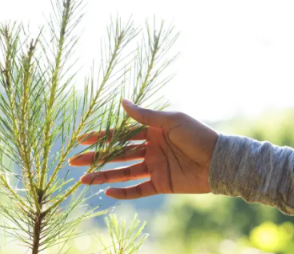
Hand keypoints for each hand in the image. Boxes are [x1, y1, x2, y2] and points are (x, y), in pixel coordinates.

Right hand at [69, 99, 218, 199]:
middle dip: (95, 158)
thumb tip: (122, 101)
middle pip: (116, 155)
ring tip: (83, 180)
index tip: (81, 140)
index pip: (119, 134)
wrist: (220, 160)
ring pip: (123, 173)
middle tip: (74, 162)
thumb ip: (145, 115)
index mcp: (150, 132)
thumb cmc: (198, 135)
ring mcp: (153, 167)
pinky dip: (123, 192)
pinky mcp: (160, 184)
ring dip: (103, 176)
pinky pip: (138, 189)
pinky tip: (107, 192)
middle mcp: (149, 149)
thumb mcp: (171, 121)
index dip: (100, 137)